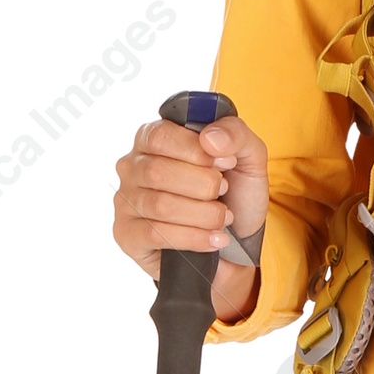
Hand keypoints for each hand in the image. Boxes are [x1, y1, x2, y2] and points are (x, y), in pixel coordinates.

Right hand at [114, 109, 268, 320]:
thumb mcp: (247, 156)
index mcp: (153, 138)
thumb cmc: (235, 193)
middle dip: (203, 185)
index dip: (196, 151)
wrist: (239, 240)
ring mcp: (126, 202)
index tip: (226, 162)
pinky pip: (156, 234)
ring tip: (223, 217)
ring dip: (204, 214)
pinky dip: (195, 237)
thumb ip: (235, 133)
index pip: (160, 136)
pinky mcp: (129, 236)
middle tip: (223, 192)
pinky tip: (214, 238)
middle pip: (157, 172)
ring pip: (160, 206)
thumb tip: (210, 138)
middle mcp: (133, 167)